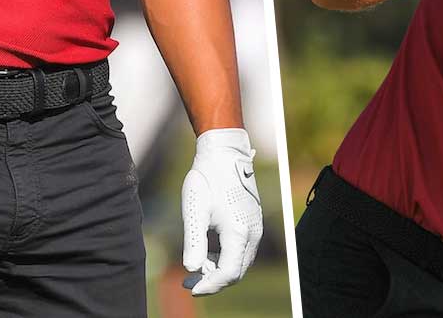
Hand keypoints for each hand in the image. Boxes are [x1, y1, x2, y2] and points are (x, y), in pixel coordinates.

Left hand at [181, 128, 263, 295]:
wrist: (224, 154)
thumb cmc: (208, 179)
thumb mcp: (195, 211)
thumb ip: (194, 242)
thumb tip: (191, 269)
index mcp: (239, 232)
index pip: (228, 273)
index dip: (209, 285)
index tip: (189, 288)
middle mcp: (252, 232)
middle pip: (237, 271)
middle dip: (213, 281)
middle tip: (187, 281)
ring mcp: (255, 227)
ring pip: (240, 262)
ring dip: (219, 269)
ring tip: (194, 267)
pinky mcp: (252, 221)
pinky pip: (242, 249)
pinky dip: (225, 257)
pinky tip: (207, 252)